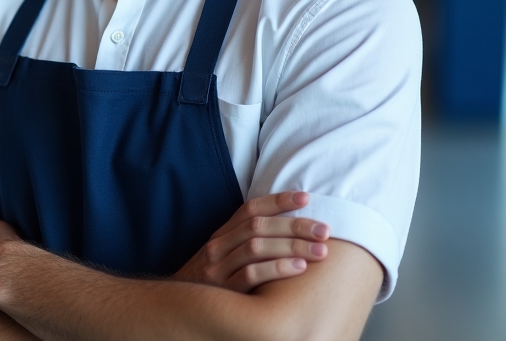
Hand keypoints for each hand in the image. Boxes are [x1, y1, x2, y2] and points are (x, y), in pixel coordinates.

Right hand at [172, 191, 330, 292]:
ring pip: (257, 247)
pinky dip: (277, 268)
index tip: (306, 198)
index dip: (278, 201)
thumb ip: (245, 241)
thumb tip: (288, 228)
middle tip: (324, 230)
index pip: (250, 209)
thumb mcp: (224, 256)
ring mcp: (218, 268)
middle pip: (259, 226)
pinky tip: (299, 268)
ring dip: (292, 246)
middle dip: (295, 225)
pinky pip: (251, 275)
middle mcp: (218, 246)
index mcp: (221, 234)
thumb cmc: (212, 280)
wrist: (181, 307)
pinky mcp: (223, 290)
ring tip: (320, 250)